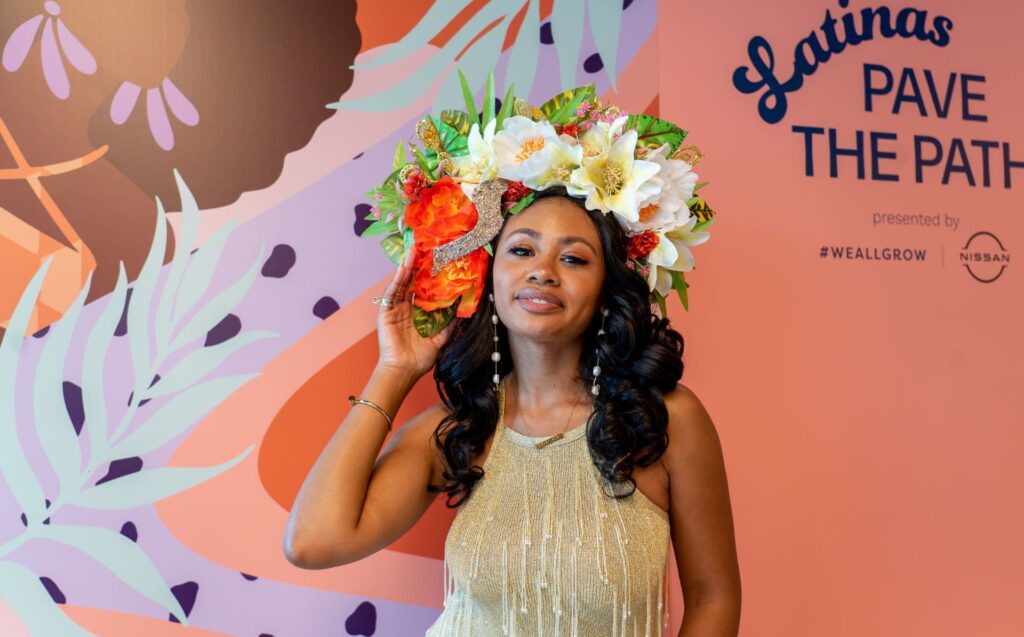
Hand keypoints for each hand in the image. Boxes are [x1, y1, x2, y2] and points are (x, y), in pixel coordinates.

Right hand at [374, 248, 453, 379]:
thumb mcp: (442, 337)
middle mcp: (407, 307)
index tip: (440, 260)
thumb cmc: (421, 357)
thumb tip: (464, 307)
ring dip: (407, 267)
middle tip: (425, 248)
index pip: (426, 288)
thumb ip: (450, 322)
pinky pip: (391, 293)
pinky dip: (396, 279)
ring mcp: (395, 308)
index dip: (431, 275)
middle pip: (413, 281)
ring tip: (413, 251)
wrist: (404, 371)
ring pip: (402, 283)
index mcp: (419, 312)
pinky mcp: (386, 312)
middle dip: (418, 265)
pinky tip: (402, 268)